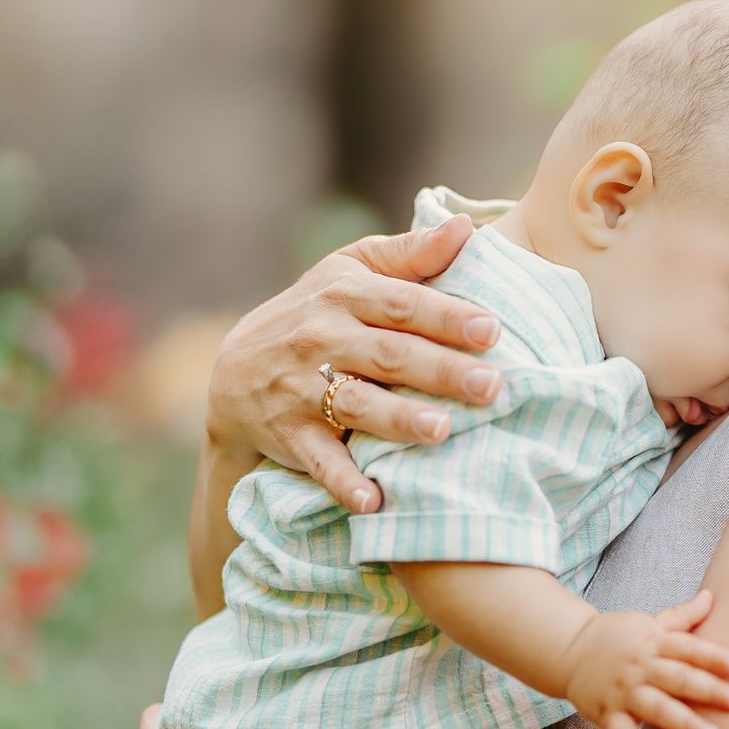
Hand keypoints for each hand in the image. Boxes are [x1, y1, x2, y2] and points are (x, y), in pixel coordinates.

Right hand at [206, 217, 506, 514]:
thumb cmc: (317, 313)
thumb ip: (410, 256)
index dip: (445, 316)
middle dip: (440, 371)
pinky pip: (318, 460)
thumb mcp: (351, 272)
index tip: (492, 330)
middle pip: (388, 355)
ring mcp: (302, 389)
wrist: (236, 370)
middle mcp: (320, 339)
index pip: (400, 304)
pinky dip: (342, 481)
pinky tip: (373, 500)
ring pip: (356, 404)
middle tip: (491, 387)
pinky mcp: (289, 434)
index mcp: (343, 294)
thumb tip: (468, 227)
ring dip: (398, 421)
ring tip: (441, 431)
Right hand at [561, 591, 728, 728]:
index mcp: (655, 643)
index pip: (689, 648)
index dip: (714, 656)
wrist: (567, 649)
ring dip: (684, 723)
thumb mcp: (648, 623)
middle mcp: (641, 667)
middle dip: (709, 689)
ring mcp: (623, 692)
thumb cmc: (617, 638)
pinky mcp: (606, 714)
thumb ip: (681, 616)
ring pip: (656, 708)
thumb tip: (711, 595)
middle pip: (678, 677)